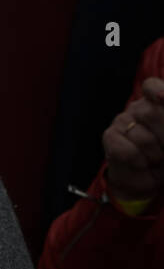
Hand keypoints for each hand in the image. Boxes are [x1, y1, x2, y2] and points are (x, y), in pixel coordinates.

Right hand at [103, 77, 163, 202]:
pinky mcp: (110, 136)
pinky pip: (127, 150)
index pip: (152, 88)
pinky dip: (140, 161)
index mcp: (159, 104)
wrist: (149, 180)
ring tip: (157, 159)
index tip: (162, 97)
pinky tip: (142, 163)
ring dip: (156, 154)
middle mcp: (140, 109)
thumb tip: (162, 101)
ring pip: (142, 137)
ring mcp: (122, 121)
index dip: (157, 91)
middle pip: (151, 113)